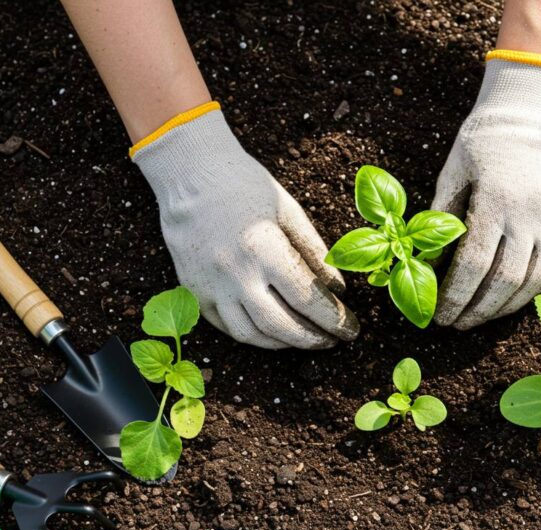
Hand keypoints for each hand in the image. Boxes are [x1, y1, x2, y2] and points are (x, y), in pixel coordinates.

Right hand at [133, 107, 358, 348]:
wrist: (190, 176)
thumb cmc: (244, 186)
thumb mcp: (288, 211)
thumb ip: (314, 251)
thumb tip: (338, 290)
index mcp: (265, 250)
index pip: (308, 299)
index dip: (334, 319)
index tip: (351, 329)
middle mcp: (236, 274)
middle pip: (281, 326)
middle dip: (313, 339)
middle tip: (333, 340)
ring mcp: (211, 286)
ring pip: (252, 335)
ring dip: (284, 344)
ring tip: (306, 339)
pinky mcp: (194, 291)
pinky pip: (226, 327)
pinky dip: (253, 336)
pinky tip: (273, 332)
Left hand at [433, 58, 540, 329]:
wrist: (532, 118)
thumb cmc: (482, 144)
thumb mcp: (453, 172)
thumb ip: (441, 216)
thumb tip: (425, 262)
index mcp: (496, 202)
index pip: (472, 264)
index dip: (454, 296)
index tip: (438, 315)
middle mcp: (529, 216)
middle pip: (503, 280)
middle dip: (476, 310)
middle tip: (455, 325)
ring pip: (531, 281)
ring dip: (503, 307)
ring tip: (478, 319)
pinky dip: (530, 291)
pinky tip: (508, 301)